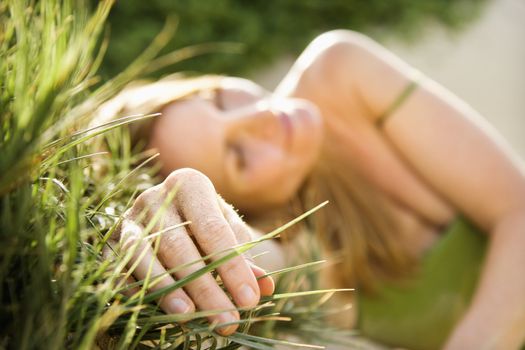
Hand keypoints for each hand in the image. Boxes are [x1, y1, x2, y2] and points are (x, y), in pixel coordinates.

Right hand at [111, 168, 274, 334]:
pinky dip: (135, 291)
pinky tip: (157, 311)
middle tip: (227, 320)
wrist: (173, 215)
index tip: (250, 300)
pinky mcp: (111, 241)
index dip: (233, 267)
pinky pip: (118, 268)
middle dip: (204, 287)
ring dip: (166, 290)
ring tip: (190, 316)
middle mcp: (155, 196)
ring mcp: (129, 218)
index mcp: (190, 184)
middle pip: (179, 246)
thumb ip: (245, 258)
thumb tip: (265, 286)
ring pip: (143, 256)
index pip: (213, 230)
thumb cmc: (207, 226)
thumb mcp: (230, 235)